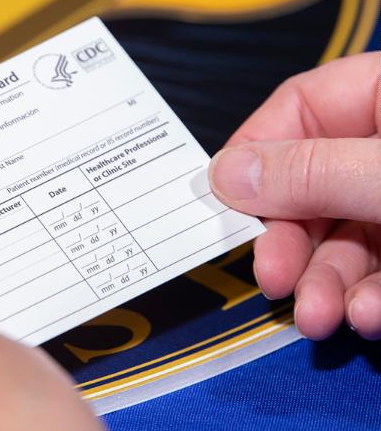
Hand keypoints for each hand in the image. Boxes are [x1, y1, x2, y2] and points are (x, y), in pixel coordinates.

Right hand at [208, 52, 380, 339]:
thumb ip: (313, 173)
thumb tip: (228, 173)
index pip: (299, 111)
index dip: (255, 157)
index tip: (225, 203)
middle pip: (314, 191)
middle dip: (293, 246)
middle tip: (274, 280)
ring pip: (346, 241)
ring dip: (327, 286)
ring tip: (319, 317)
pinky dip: (371, 299)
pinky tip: (368, 316)